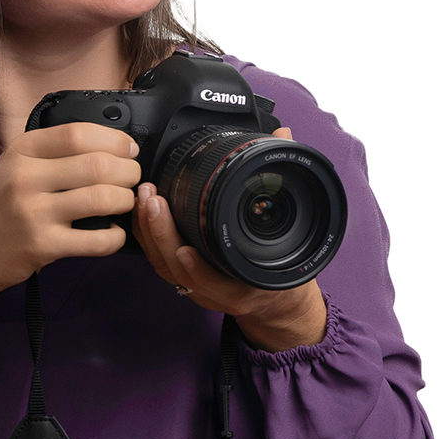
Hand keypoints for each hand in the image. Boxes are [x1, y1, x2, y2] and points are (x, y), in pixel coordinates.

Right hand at [0, 123, 141, 315]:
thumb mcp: (16, 165)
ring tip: (124, 202)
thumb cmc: (1, 206)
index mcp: (23, 150)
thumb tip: (111, 146)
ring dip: (125, 200)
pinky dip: (116, 236)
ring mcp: (34, 213)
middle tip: (132, 178)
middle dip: (128, 171)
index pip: (78, 134)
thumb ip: (55, 152)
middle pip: (97, 164)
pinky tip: (113, 232)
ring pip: (101, 199)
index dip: (114, 140)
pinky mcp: (43, 246)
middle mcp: (26, 177)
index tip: (129, 149)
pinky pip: (97, 240)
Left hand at [132, 128, 327, 352]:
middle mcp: (217, 290)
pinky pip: (159, 261)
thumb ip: (289, 178)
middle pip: (180, 270)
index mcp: (245, 285)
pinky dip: (147, 239)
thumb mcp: (297, 223)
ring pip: (165, 266)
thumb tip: (283, 137)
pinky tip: (141, 215)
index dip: (200, 271)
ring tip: (145, 200)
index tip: (187, 251)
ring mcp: (197, 286)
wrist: (275, 302)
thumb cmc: (285, 269)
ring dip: (151, 233)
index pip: (219, 283)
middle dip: (163, 235)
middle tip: (154, 201)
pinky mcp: (184, 277)